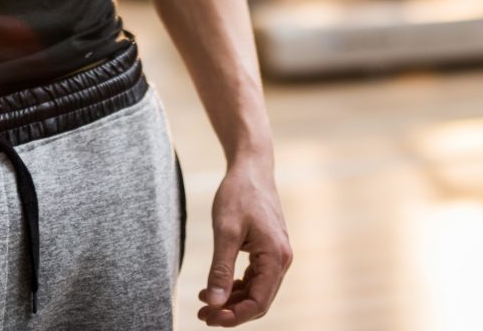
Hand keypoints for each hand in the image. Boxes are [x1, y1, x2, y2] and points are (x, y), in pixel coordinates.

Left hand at [197, 153, 290, 325]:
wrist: (251, 166)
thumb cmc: (239, 194)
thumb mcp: (225, 232)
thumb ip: (220, 269)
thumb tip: (215, 303)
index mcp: (276, 257)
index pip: (259, 303)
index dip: (234, 317)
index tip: (209, 319)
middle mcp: (281, 260)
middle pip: (259, 301)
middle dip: (231, 311)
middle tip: (201, 315)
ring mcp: (276, 255)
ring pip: (256, 291)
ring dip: (232, 300)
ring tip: (204, 302)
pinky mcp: (268, 250)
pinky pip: (255, 278)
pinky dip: (236, 286)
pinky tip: (215, 286)